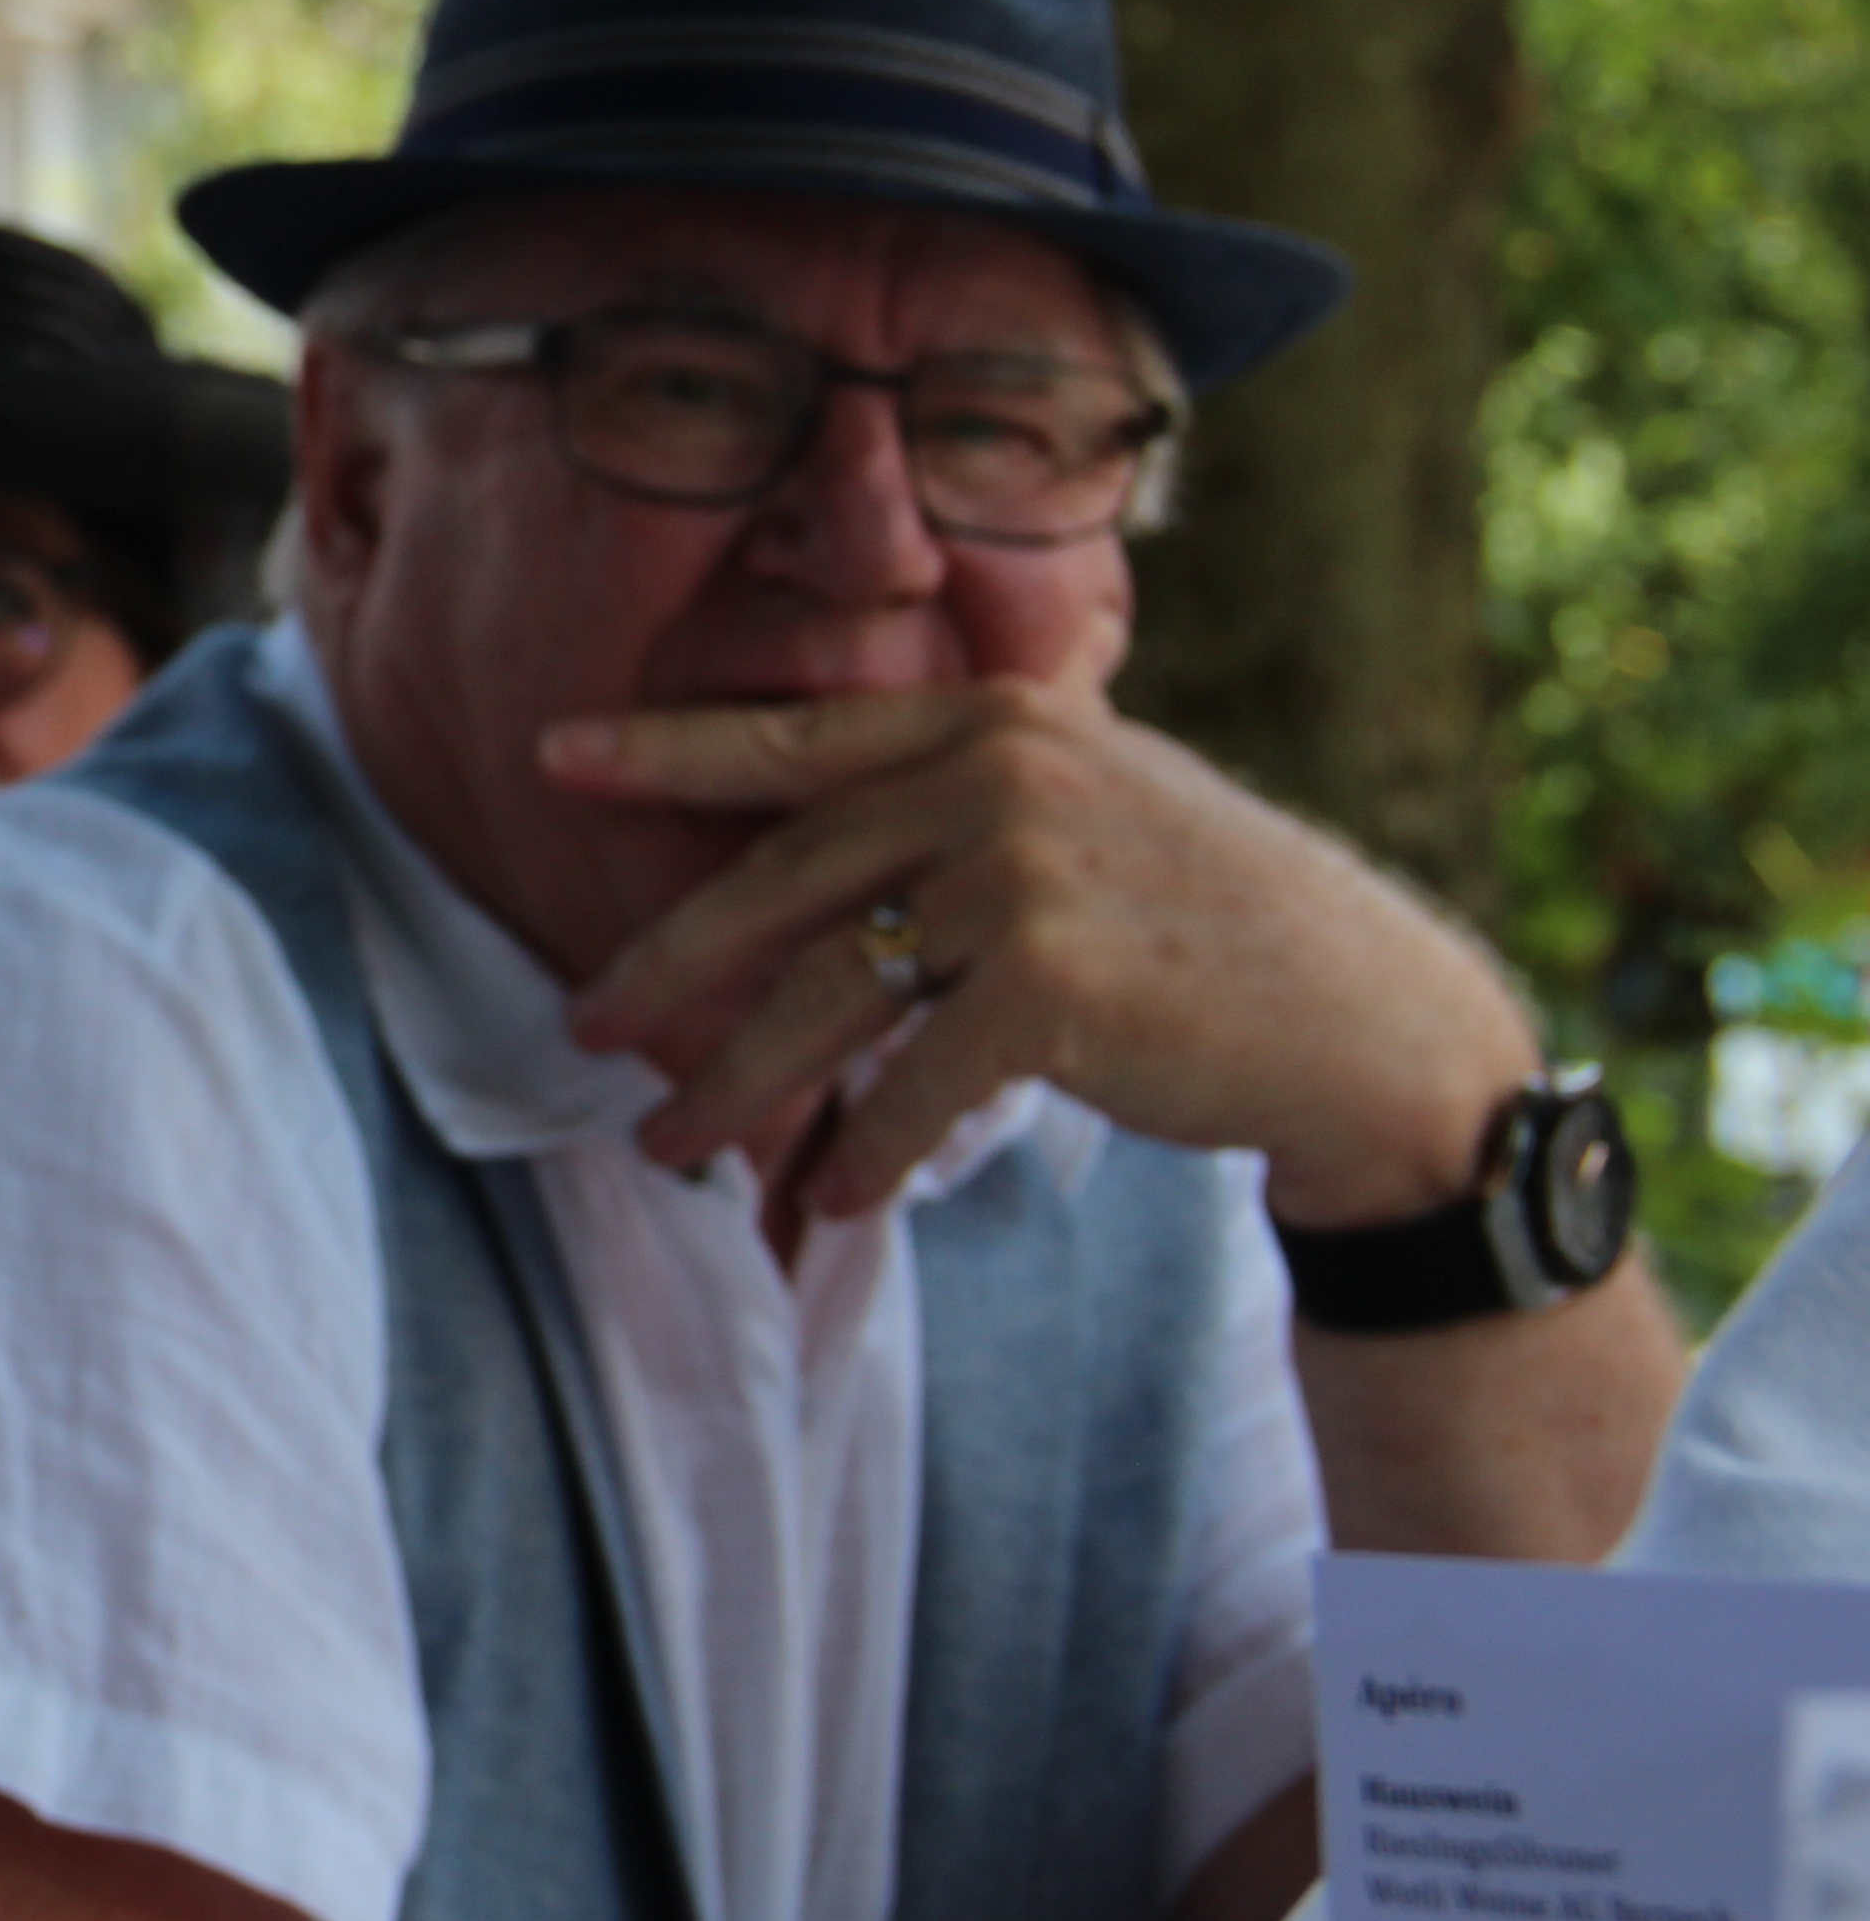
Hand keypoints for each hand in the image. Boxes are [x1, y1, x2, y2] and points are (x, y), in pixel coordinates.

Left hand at [546, 676, 1534, 1226]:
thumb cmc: (1217, 919)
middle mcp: (997, 778)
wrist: (1369, 1022)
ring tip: (667, 1147)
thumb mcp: (1097, 801)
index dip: (665, 748)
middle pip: (780, 885)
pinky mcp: (1049, 985)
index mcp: (994, 721)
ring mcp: (1022, 875)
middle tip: (585, 1026)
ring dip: (734, 1085)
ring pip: (825, 995)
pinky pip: (909, 1083)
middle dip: (667, 966)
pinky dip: (863, 1150)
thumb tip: (823, 823)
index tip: (551, 755)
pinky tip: (825, 1200)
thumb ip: (969, 786)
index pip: (796, 740)